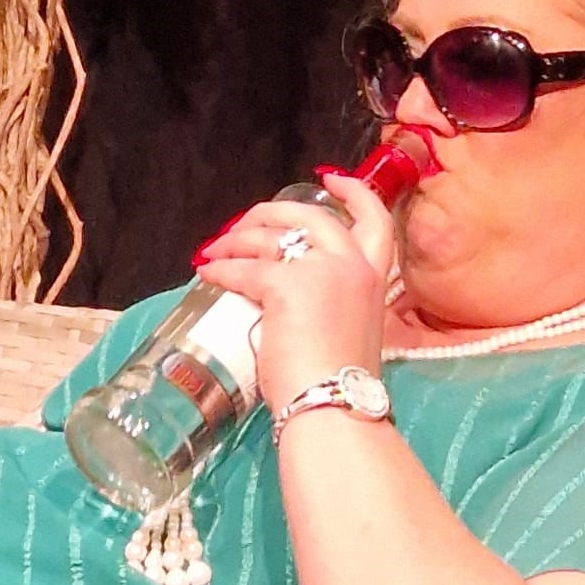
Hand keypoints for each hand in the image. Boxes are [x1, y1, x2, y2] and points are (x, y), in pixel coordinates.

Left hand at [194, 173, 395, 414]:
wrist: (335, 405)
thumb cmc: (342, 383)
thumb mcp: (352, 329)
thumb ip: (333, 302)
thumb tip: (292, 300)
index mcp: (375, 277)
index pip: (375, 219)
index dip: (353, 192)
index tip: (331, 180)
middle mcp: (353, 264)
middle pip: (312, 216)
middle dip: (274, 212)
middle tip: (249, 220)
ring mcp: (321, 270)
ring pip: (271, 238)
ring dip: (237, 240)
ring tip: (215, 250)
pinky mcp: (285, 285)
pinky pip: (244, 268)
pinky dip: (222, 269)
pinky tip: (208, 273)